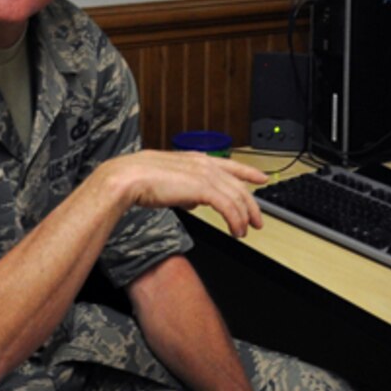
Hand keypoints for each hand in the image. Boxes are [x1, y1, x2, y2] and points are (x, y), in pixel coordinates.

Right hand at [97, 150, 266, 236]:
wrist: (129, 178)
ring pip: (237, 198)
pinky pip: (228, 207)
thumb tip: (194, 201)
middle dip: (251, 205)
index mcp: (196, 159)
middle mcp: (205, 164)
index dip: (249, 173)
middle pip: (239, 185)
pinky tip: (235, 231)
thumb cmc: (140, 179)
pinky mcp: (203, 188)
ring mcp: (205, 175)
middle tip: (257, 221)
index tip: (261, 179)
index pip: (231, 165)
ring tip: (244, 231)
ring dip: (244, 217)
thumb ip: (185, 189)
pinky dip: (235, 220)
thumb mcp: (169, 181)